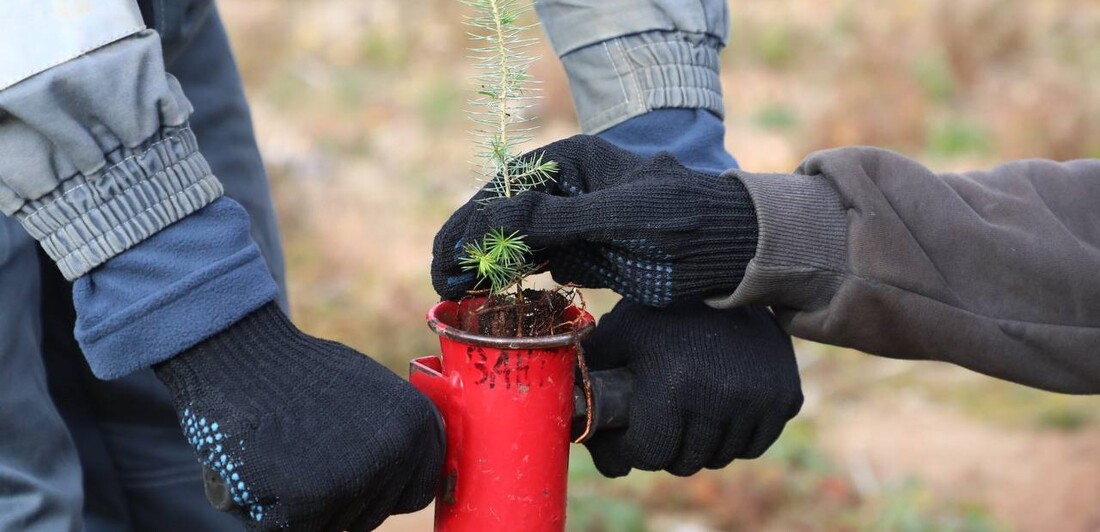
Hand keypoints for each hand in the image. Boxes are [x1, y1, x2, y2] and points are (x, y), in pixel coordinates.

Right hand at [154, 303, 443, 530]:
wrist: (239, 356)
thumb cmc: (296, 374)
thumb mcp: (369, 392)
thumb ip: (392, 434)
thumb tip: (401, 474)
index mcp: (418, 424)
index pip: (417, 492)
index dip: (382, 491)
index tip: (354, 476)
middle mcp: (396, 452)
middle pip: (373, 515)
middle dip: (340, 498)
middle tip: (304, 457)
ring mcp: (355, 478)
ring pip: (334, 525)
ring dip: (304, 506)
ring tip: (282, 454)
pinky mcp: (310, 501)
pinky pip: (291, 529)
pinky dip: (270, 512)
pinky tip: (261, 468)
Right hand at [431, 135, 757, 305]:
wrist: (732, 250)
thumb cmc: (686, 224)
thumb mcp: (624, 219)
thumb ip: (560, 219)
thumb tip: (495, 221)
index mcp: (571, 162)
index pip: (503, 191)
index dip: (470, 224)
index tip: (449, 259)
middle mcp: (563, 186)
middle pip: (500, 214)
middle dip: (468, 245)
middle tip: (442, 282)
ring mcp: (570, 218)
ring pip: (511, 239)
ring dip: (483, 264)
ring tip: (455, 292)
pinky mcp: (580, 249)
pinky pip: (533, 260)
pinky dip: (510, 276)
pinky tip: (490, 295)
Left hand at [581, 300, 801, 476]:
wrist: (734, 276)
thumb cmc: (665, 309)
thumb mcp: (620, 334)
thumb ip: (591, 375)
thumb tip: (571, 419)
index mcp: (674, 386)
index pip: (647, 454)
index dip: (626, 451)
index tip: (621, 438)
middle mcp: (721, 399)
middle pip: (681, 462)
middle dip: (660, 449)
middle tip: (653, 424)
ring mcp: (759, 403)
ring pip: (717, 457)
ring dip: (697, 445)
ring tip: (684, 414)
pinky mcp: (785, 400)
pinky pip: (751, 446)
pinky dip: (733, 438)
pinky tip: (717, 411)